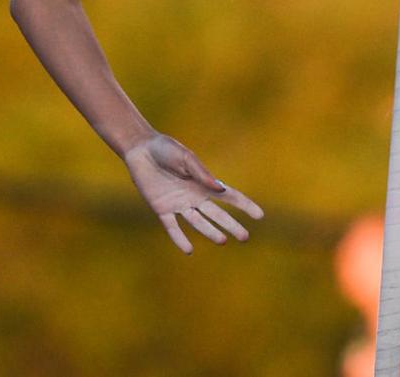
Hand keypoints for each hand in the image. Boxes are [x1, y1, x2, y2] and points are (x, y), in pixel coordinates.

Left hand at [124, 133, 263, 254]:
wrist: (140, 149)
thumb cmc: (165, 149)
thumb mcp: (185, 157)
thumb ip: (201, 174)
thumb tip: (220, 190)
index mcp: (202, 182)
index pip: (229, 196)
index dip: (244, 205)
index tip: (259, 216)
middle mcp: (193, 196)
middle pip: (216, 214)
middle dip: (231, 225)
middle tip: (245, 237)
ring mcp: (178, 203)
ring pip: (198, 223)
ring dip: (210, 232)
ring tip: (222, 241)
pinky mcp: (162, 209)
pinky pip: (172, 227)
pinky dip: (179, 239)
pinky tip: (188, 250)